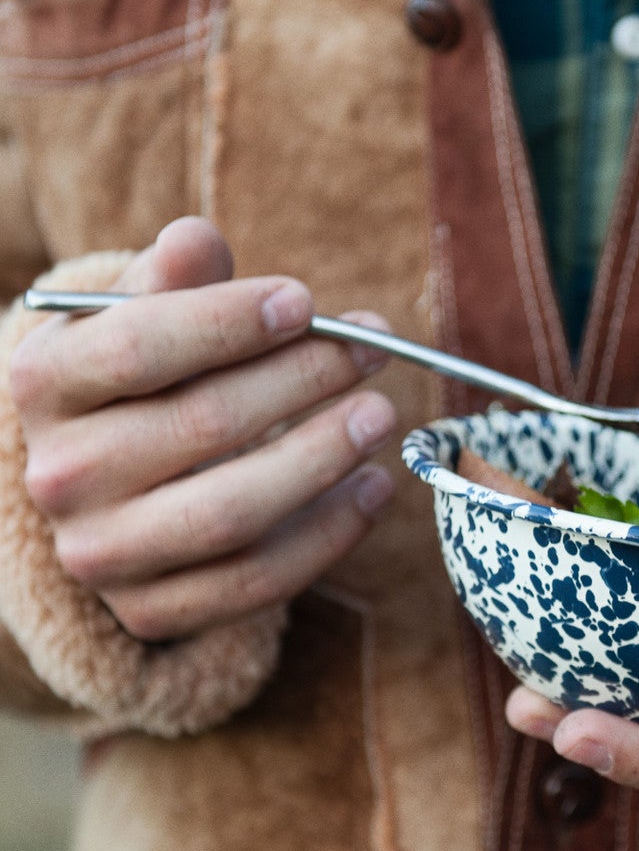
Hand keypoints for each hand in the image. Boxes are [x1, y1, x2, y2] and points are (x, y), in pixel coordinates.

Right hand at [12, 217, 398, 641]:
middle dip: (301, 381)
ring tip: (382, 416)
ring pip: (231, 514)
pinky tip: (374, 487)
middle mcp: (60, 474)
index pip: (135, 348)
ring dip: (322, 460)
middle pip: (199, 426)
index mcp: (45, 382)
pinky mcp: (150, 611)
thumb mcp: (144, 313)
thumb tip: (195, 239)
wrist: (111, 481)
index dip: (227, 322)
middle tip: (371, 352)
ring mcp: (101, 553)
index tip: (306, 301)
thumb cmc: (146, 374)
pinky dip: (327, 535)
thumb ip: (173, 277)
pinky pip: (254, 582)